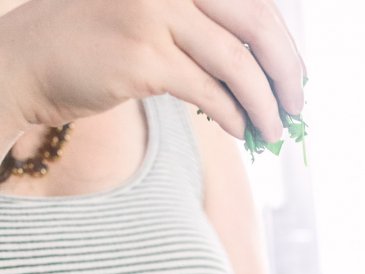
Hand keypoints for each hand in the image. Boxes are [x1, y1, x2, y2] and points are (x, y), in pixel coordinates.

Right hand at [0, 0, 304, 140]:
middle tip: (297, 109)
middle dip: (285, 73)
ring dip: (264, 105)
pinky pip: (209, 93)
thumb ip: (202, 28)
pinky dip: (233, 116)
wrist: (31, 60)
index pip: (254, 1)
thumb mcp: (155, 18)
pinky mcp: (142, 60)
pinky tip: (241, 131)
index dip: (283, 43)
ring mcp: (154, 16)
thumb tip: (266, 68)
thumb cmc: (97, 45)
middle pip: (256, 25)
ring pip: (237, 64)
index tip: (296, 79)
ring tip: (272, 132)